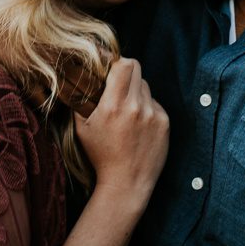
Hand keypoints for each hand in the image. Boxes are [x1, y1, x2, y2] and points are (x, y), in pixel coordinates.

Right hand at [74, 58, 168, 200]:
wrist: (127, 183)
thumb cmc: (101, 156)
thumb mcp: (82, 128)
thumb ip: (80, 100)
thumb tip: (79, 79)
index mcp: (113, 106)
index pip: (124, 64)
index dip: (117, 62)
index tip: (111, 69)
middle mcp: (136, 107)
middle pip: (136, 70)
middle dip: (126, 74)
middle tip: (118, 86)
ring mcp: (153, 114)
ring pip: (145, 87)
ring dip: (136, 93)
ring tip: (127, 112)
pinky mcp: (164, 122)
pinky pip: (155, 103)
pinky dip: (147, 108)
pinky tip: (138, 125)